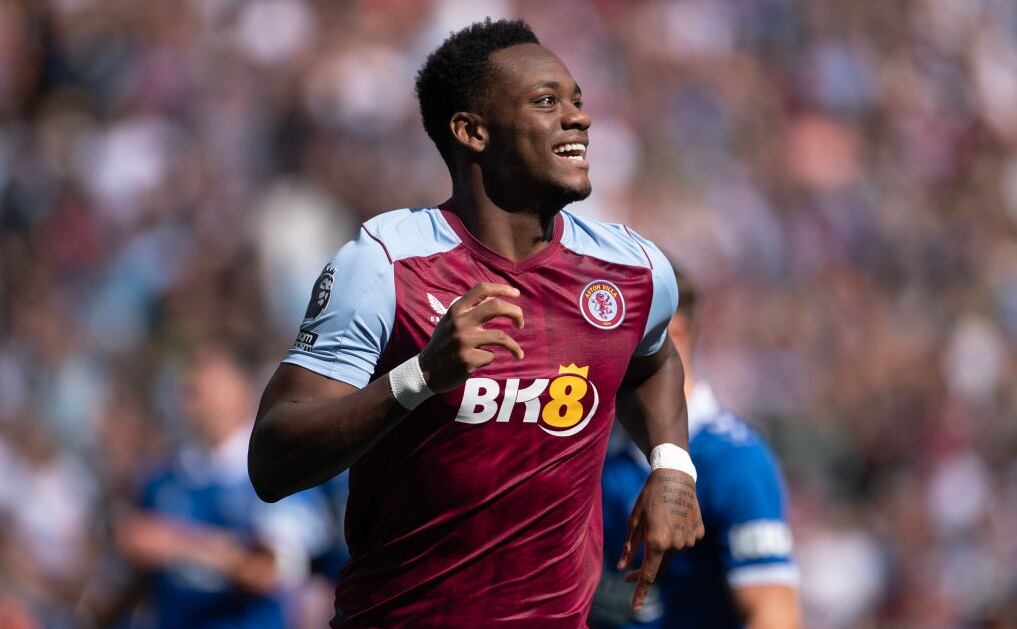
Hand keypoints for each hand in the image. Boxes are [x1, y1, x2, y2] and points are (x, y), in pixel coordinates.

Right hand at [418, 282, 523, 391]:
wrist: (426, 371)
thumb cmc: (443, 344)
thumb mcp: (450, 321)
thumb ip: (469, 310)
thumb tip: (495, 298)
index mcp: (456, 310)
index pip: (482, 289)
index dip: (502, 288)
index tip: (516, 293)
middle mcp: (460, 322)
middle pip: (496, 307)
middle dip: (515, 312)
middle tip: (520, 323)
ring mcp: (464, 341)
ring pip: (501, 337)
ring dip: (514, 346)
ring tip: (518, 352)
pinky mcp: (467, 359)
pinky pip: (490, 356)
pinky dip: (489, 358)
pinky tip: (481, 362)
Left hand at [617, 468, 703, 610]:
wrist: (675, 476)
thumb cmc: (649, 497)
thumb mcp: (634, 520)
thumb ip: (629, 547)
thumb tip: (621, 567)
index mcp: (657, 541)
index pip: (648, 574)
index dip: (640, 591)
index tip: (636, 606)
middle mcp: (676, 544)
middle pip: (659, 564)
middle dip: (646, 568)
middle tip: (630, 573)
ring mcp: (690, 539)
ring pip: (672, 553)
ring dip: (662, 547)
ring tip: (658, 522)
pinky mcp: (699, 532)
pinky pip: (684, 541)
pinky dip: (676, 536)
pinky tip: (672, 520)